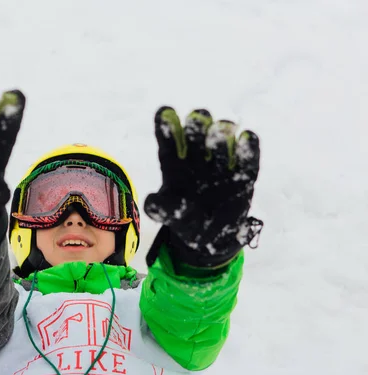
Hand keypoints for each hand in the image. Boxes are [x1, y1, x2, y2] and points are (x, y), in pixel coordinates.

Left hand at [145, 107, 261, 268]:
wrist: (211, 236)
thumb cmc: (185, 219)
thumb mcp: (171, 215)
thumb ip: (161, 208)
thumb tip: (151, 202)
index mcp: (174, 162)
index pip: (169, 140)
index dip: (166, 126)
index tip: (164, 111)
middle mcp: (196, 157)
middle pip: (196, 133)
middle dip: (196, 125)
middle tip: (197, 121)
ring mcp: (220, 164)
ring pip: (221, 140)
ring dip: (220, 134)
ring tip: (219, 132)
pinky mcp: (242, 175)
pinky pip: (247, 158)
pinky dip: (248, 147)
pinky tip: (246, 137)